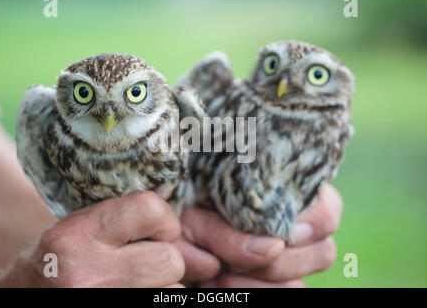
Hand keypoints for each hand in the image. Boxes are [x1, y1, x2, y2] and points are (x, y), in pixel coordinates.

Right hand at [0, 191, 184, 287]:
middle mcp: (82, 273)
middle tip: (140, 263)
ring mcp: (97, 300)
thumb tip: (212, 262)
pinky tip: (134, 291)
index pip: (150, 209)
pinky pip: (166, 303)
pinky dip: (158, 297)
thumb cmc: (65, 258)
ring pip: (173, 292)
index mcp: (75, 236)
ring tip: (131, 282)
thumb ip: (146, 231)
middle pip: (169, 261)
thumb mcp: (92, 230)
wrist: (28, 296)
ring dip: (162, 287)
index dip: (163, 221)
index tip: (153, 230)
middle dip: (165, 260)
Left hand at [176, 184, 342, 286]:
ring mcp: (286, 261)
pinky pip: (285, 295)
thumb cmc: (182, 219)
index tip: (279, 234)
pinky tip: (221, 284)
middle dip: (280, 263)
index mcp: (282, 197)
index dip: (313, 223)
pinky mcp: (274, 284)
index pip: (327, 209)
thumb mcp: (196, 220)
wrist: (165, 242)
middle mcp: (293, 231)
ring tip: (219, 276)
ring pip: (301, 283)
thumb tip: (273, 248)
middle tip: (233, 262)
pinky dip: (253, 292)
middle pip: (323, 251)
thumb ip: (227, 232)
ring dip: (260, 284)